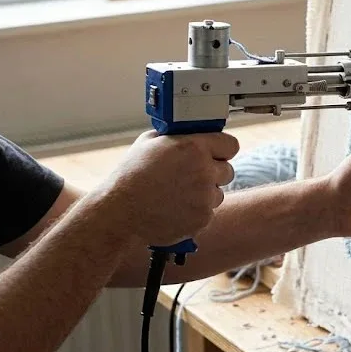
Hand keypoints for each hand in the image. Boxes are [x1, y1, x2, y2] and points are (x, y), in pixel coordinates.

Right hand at [97, 131, 239, 245]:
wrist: (120, 212)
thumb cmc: (130, 177)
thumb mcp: (149, 143)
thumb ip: (176, 137)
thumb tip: (188, 134)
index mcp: (194, 147)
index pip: (230, 145)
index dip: (222, 149)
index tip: (216, 153)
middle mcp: (204, 171)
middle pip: (227, 170)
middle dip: (213, 172)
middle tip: (192, 176)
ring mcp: (205, 196)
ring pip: (218, 192)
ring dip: (205, 193)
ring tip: (178, 194)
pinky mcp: (203, 217)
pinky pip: (208, 211)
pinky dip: (196, 211)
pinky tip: (175, 208)